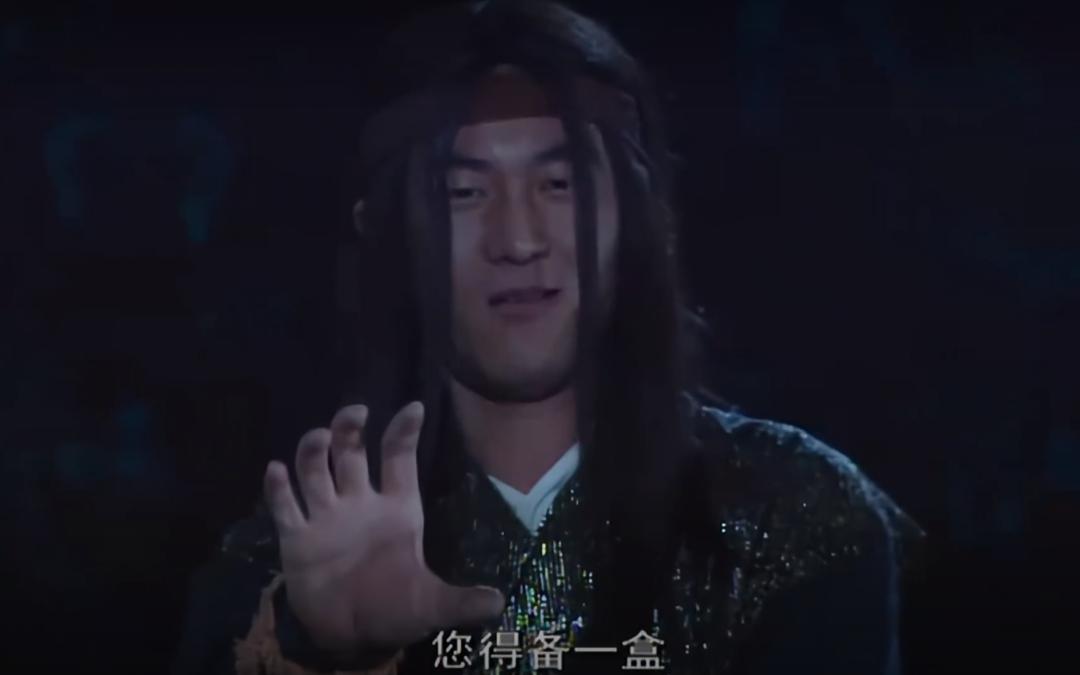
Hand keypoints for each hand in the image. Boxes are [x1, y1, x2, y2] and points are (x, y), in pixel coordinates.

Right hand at [263, 401, 504, 652]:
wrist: (355, 636)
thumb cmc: (398, 608)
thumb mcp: (433, 606)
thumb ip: (461, 602)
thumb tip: (499, 605)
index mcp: (397, 507)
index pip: (399, 458)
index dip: (404, 432)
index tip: (413, 408)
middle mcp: (359, 502)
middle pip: (351, 452)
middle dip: (350, 428)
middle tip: (356, 412)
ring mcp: (326, 517)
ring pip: (315, 470)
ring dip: (313, 451)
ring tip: (317, 438)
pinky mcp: (297, 539)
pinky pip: (285, 507)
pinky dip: (278, 489)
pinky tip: (276, 471)